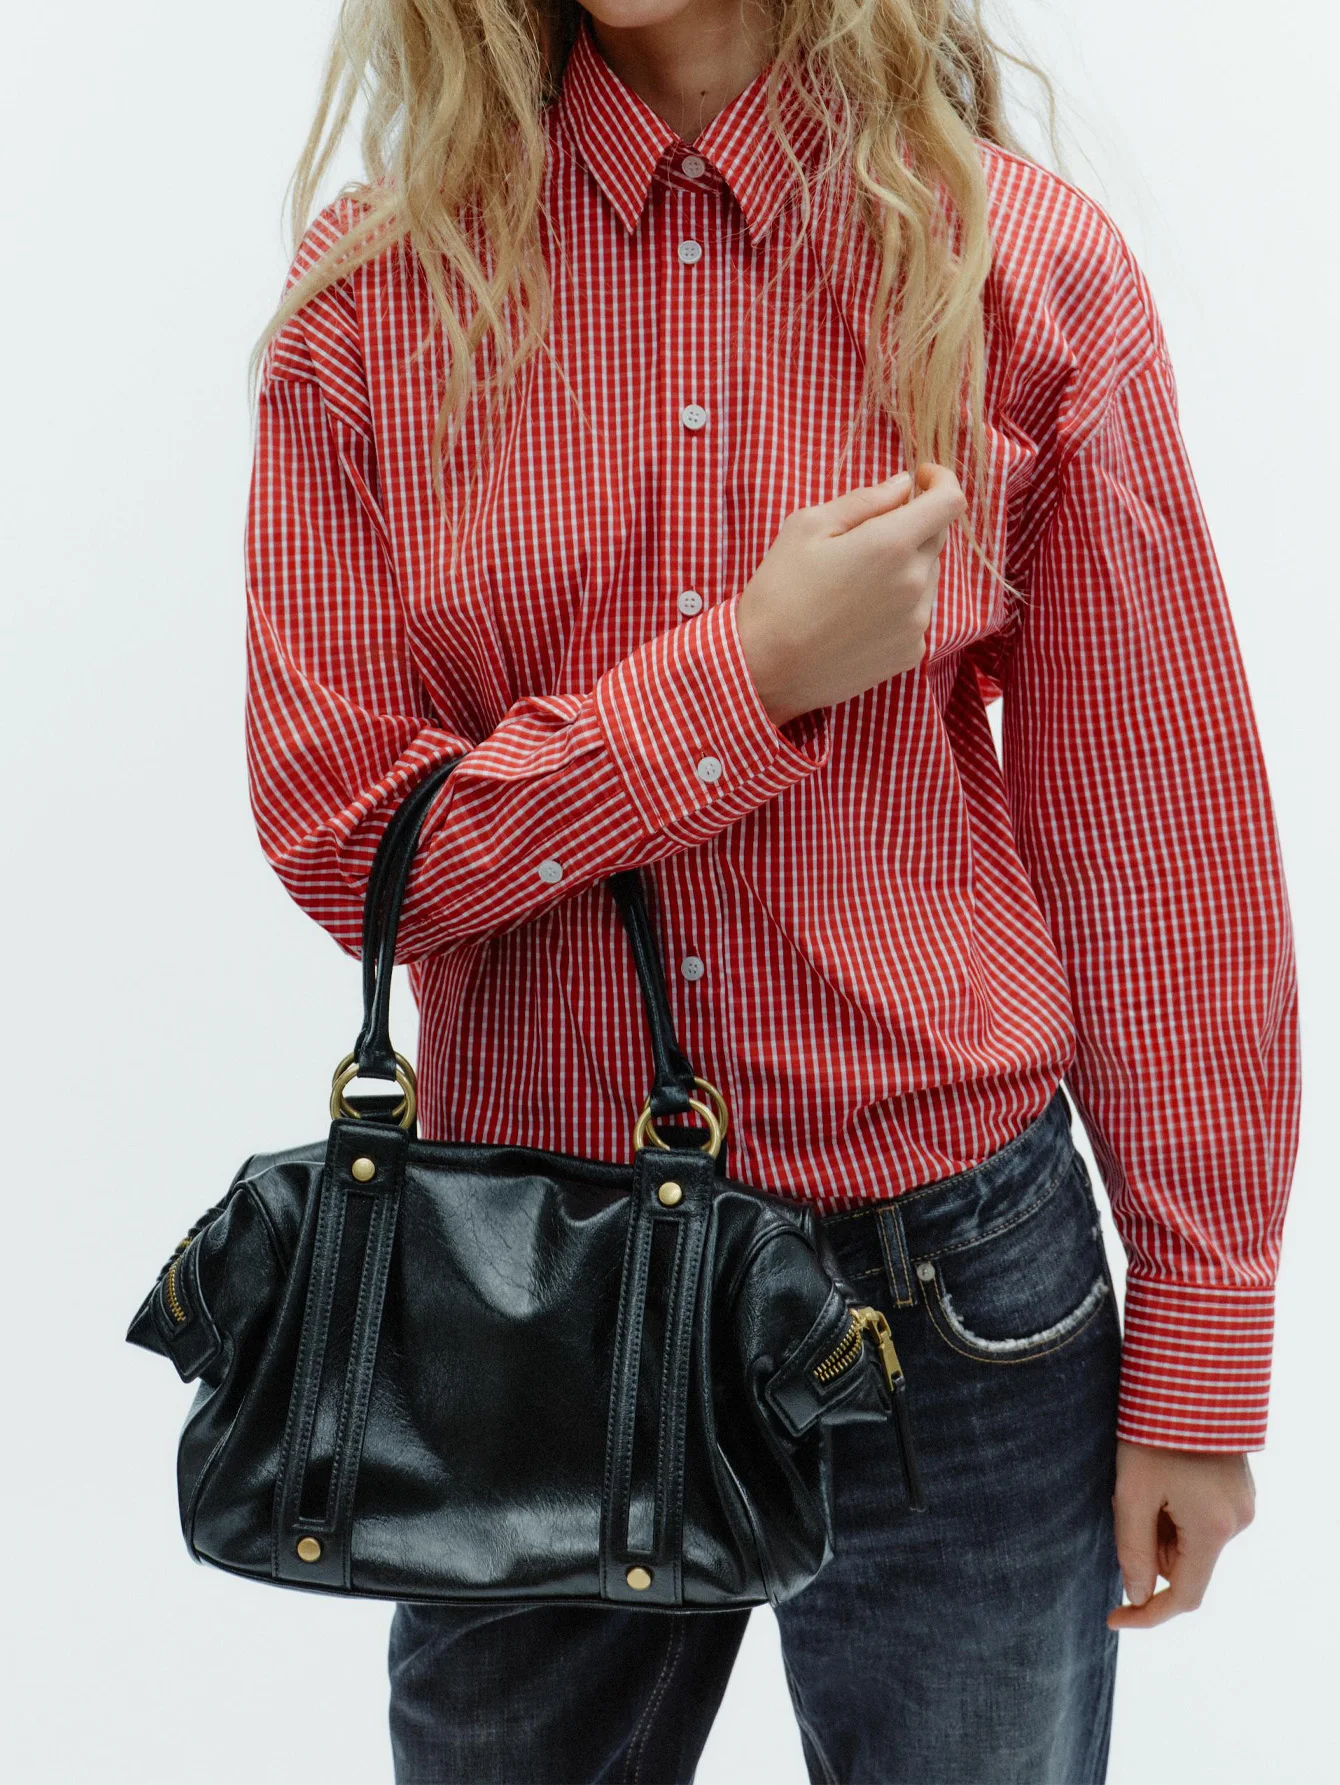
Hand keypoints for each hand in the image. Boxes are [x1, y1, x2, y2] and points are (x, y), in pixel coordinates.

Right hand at [735, 460, 966, 726]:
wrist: (765, 669)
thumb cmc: (779, 593)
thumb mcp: (807, 527)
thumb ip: (864, 500)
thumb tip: (903, 486)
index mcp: (891, 544)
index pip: (950, 501)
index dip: (940, 481)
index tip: (920, 479)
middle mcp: (915, 583)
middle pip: (936, 538)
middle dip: (911, 526)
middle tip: (864, 537)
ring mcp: (917, 623)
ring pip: (928, 577)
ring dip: (904, 567)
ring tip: (855, 583)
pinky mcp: (910, 653)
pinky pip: (917, 614)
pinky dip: (898, 604)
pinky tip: (858, 615)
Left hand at [1107, 1439, 1255, 1629]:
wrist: (1188, 1378)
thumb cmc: (1153, 1430)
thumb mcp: (1132, 1491)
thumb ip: (1134, 1549)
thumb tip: (1136, 1595)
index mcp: (1214, 1528)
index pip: (1183, 1595)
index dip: (1146, 1613)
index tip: (1112, 1616)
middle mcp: (1238, 1522)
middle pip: (1183, 1563)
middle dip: (1149, 1545)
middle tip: (1127, 1498)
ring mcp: (1243, 1504)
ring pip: (1190, 1540)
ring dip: (1162, 1524)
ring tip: (1146, 1477)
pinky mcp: (1238, 1488)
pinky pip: (1201, 1518)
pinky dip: (1176, 1509)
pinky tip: (1164, 1472)